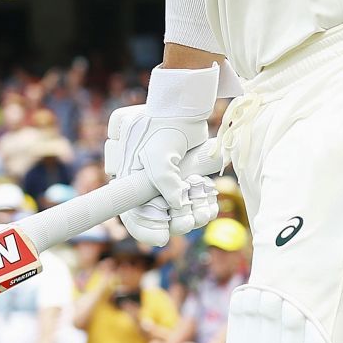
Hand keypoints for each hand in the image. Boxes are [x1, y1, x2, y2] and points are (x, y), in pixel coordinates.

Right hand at [104, 67, 221, 246]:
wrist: (183, 106)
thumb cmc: (163, 126)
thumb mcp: (159, 153)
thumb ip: (165, 181)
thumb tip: (178, 205)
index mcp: (130, 182)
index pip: (132, 216)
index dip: (145, 229)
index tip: (162, 236)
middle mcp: (146, 186)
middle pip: (160, 217)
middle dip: (176, 221)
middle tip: (190, 221)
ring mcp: (167, 184)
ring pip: (179, 211)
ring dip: (193, 214)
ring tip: (205, 209)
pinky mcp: (185, 180)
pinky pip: (193, 201)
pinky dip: (203, 204)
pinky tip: (211, 203)